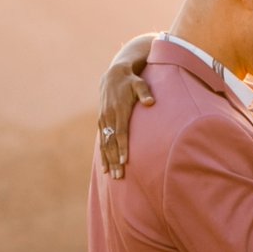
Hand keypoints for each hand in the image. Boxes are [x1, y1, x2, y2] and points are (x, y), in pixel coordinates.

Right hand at [97, 38, 154, 176]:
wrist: (113, 75)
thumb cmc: (131, 81)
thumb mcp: (139, 83)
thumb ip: (145, 92)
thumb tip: (151, 102)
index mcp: (119, 110)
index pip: (121, 132)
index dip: (123, 147)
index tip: (125, 160)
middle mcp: (109, 117)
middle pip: (112, 143)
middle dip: (115, 160)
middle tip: (119, 176)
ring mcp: (103, 120)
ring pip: (105, 144)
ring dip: (108, 161)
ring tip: (112, 176)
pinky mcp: (101, 122)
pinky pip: (101, 141)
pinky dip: (103, 154)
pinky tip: (105, 167)